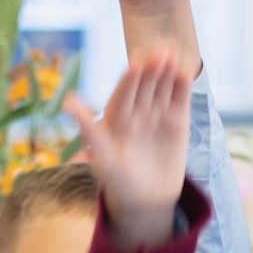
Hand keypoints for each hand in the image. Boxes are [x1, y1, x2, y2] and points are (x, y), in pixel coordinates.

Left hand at [67, 48, 190, 246]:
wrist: (147, 201)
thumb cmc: (118, 181)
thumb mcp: (102, 156)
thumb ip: (88, 128)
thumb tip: (67, 101)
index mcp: (115, 117)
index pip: (123, 93)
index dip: (130, 79)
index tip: (135, 63)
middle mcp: (136, 112)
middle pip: (144, 86)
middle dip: (151, 69)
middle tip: (159, 50)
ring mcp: (157, 115)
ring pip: (162, 88)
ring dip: (167, 71)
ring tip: (173, 52)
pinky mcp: (177, 121)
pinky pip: (179, 99)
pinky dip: (182, 85)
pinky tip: (186, 68)